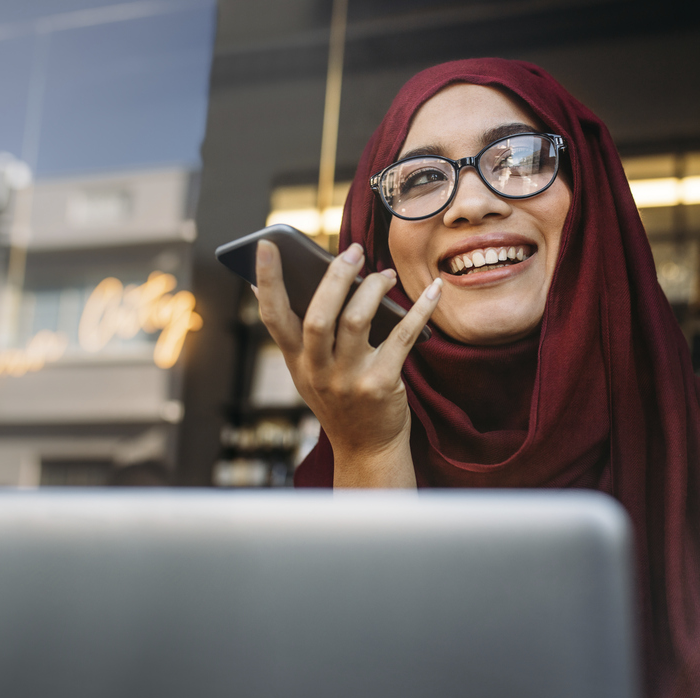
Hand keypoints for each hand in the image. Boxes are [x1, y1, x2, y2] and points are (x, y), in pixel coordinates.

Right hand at [253, 239, 440, 486]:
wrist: (367, 449)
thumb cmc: (341, 401)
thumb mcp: (310, 374)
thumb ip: (301, 337)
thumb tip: (296, 282)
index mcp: (297, 363)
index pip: (273, 317)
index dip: (267, 280)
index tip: (266, 244)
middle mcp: (319, 371)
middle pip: (319, 315)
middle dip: (335, 277)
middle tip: (353, 251)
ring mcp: (349, 380)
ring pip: (357, 321)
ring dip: (373, 288)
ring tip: (384, 275)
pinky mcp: (382, 385)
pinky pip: (402, 336)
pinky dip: (420, 310)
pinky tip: (433, 290)